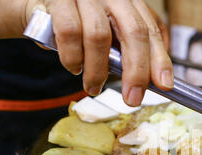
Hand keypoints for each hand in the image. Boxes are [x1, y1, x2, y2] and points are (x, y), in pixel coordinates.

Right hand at [24, 0, 172, 105]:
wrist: (37, 7)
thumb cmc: (79, 24)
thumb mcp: (108, 33)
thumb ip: (127, 49)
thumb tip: (151, 80)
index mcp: (129, 2)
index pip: (151, 30)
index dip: (160, 59)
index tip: (164, 84)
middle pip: (134, 32)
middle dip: (136, 71)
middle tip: (132, 99)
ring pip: (99, 36)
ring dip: (98, 70)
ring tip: (93, 87)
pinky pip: (70, 32)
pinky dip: (73, 57)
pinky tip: (73, 67)